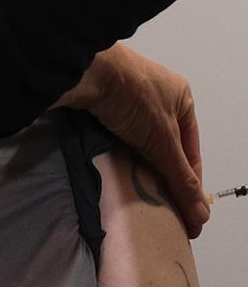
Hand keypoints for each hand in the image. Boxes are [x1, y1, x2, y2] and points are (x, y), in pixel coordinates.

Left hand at [52, 42, 208, 237]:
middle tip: (162, 208)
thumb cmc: (133, 98)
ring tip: (139, 196)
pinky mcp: (105, 104)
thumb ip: (181, 178)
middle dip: (164, 176)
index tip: (187, 213)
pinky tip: (118, 173)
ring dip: (140, 167)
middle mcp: (158, 96)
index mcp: (182, 98)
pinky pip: (119, 136)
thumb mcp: (162, 140)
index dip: (190, 182)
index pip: (191, 149)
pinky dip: (120, 155)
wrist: (86, 70)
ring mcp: (130, 98)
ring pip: (141, 143)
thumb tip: (201, 216)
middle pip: (166, 147)